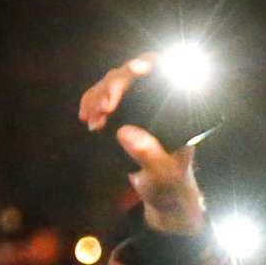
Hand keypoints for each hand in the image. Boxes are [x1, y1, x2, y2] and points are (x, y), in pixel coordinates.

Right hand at [77, 57, 204, 237]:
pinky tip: (87, 117)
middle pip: (135, 74)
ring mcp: (142, 106)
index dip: (148, 65)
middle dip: (114, 85)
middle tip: (103, 108)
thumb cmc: (171, 188)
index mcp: (179, 112)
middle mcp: (161, 103)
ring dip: (99, 95)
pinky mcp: (127, 114)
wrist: (167, 200)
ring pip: (117, 83)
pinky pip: (107, 98)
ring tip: (91, 118)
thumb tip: (125, 132)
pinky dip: (94, 103)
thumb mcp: (163, 176)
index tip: (134, 70)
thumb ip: (149, 155)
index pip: (166, 74)